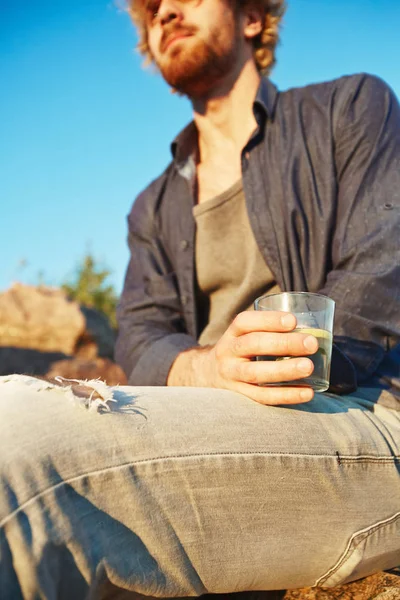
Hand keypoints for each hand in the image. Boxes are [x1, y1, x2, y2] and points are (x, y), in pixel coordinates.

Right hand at [168, 310, 318, 404]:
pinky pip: (262, 396)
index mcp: (232, 333)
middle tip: (311, 343)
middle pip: (253, 345)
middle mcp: (228, 352)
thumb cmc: (242, 350)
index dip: (268, 320)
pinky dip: (286, 395)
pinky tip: (307, 393)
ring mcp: (231, 375)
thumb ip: (271, 331)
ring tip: (309, 367)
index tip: (293, 321)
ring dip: (284, 370)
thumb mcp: (245, 335)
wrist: (208, 374)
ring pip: (256, 374)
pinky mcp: (239, 395)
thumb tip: (318, 329)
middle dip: (283, 343)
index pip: (245, 322)